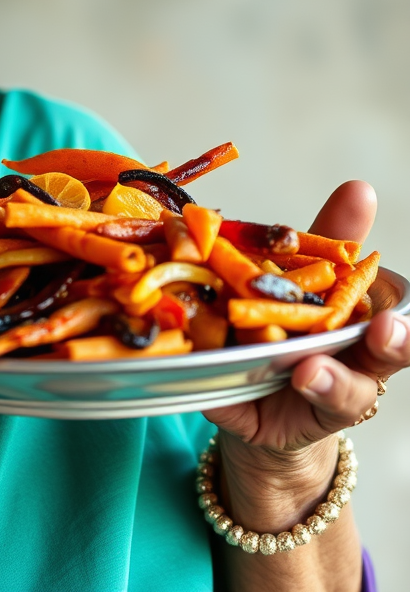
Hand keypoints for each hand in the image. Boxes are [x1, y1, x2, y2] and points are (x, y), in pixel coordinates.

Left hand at [206, 189, 393, 591]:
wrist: (250, 394)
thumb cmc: (292, 329)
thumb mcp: (311, 277)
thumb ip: (336, 239)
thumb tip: (360, 188)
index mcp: (367, 334)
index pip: (397, 326)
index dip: (402, 326)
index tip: (396, 314)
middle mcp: (353, 371)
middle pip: (381, 363)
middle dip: (388, 348)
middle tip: (384, 331)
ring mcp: (313, 402)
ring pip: (334, 397)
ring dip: (325, 382)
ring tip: (308, 371)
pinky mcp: (263, 423)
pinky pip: (249, 414)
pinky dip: (235, 403)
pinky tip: (220, 395)